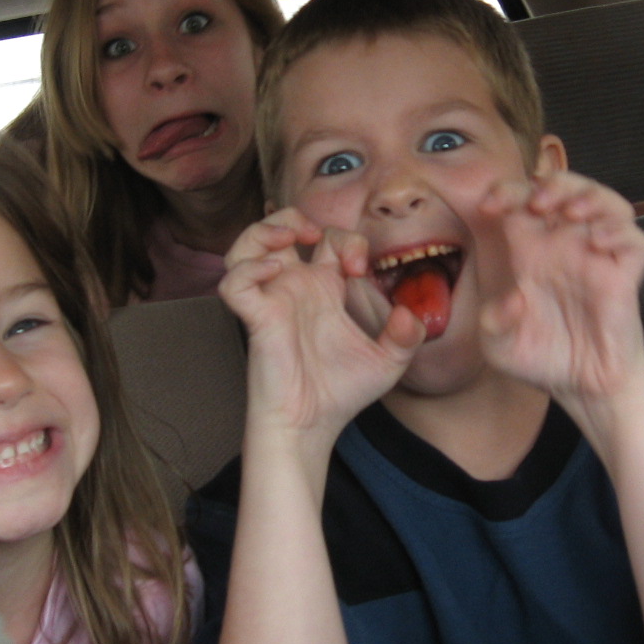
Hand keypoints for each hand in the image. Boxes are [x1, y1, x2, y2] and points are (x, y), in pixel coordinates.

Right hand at [220, 209, 423, 438]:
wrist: (312, 426)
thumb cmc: (342, 393)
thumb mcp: (389, 362)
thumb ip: (407, 336)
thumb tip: (409, 313)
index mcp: (325, 288)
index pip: (329, 240)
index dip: (348, 241)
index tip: (360, 269)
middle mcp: (296, 288)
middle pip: (280, 227)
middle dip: (297, 218)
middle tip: (318, 238)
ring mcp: (273, 300)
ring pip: (246, 244)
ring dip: (265, 230)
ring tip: (289, 239)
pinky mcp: (256, 318)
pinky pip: (234, 281)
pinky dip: (248, 268)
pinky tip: (276, 270)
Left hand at [475, 171, 643, 404]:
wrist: (580, 388)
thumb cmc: (541, 357)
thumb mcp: (499, 347)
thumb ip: (494, 325)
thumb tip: (513, 300)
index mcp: (530, 249)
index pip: (521, 201)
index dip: (506, 191)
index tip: (488, 206)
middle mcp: (564, 245)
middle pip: (567, 188)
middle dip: (552, 182)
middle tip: (536, 202)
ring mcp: (597, 257)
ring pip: (606, 203)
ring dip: (590, 196)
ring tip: (571, 212)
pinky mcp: (624, 276)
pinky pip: (635, 241)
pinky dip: (620, 232)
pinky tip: (598, 242)